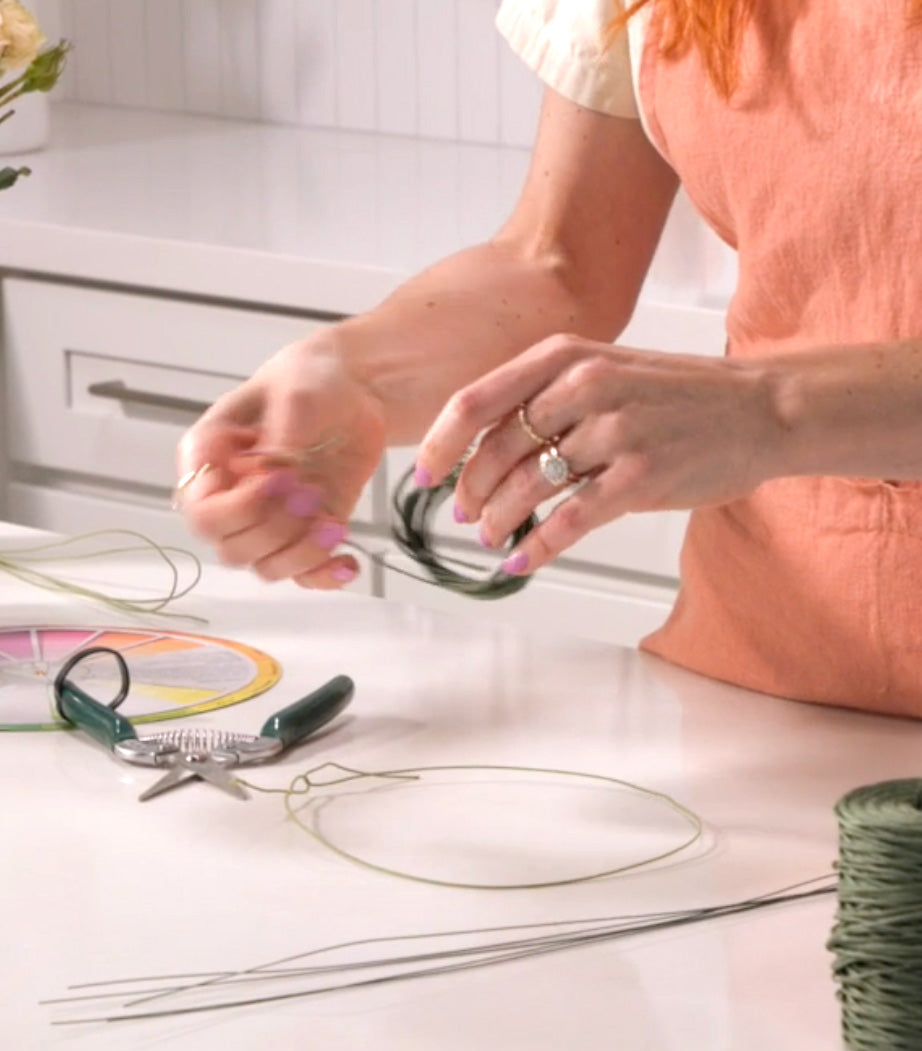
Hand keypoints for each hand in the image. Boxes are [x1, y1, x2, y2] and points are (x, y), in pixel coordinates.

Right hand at [174, 340, 386, 587]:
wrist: (354, 393)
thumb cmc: (310, 380)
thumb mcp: (297, 395)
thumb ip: (282, 436)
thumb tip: (273, 476)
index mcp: (210, 457)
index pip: (200, 510)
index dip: (238, 509)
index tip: (279, 479)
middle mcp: (230, 495)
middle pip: (231, 547)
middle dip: (276, 530)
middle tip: (311, 493)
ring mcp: (266, 519)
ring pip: (265, 566)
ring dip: (301, 553)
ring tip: (332, 524)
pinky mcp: (302, 533)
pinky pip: (301, 574)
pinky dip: (324, 576)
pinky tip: (347, 561)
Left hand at [415, 333, 782, 572]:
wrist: (759, 407)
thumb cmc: (675, 393)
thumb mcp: (603, 368)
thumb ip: (543, 397)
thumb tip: (481, 447)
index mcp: (565, 357)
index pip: (475, 402)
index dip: (441, 445)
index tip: (425, 474)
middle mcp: (584, 389)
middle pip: (496, 452)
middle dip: (471, 491)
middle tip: (464, 513)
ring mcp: (613, 433)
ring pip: (527, 488)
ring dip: (499, 520)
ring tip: (491, 535)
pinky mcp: (639, 479)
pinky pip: (568, 521)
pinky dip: (538, 547)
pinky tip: (522, 560)